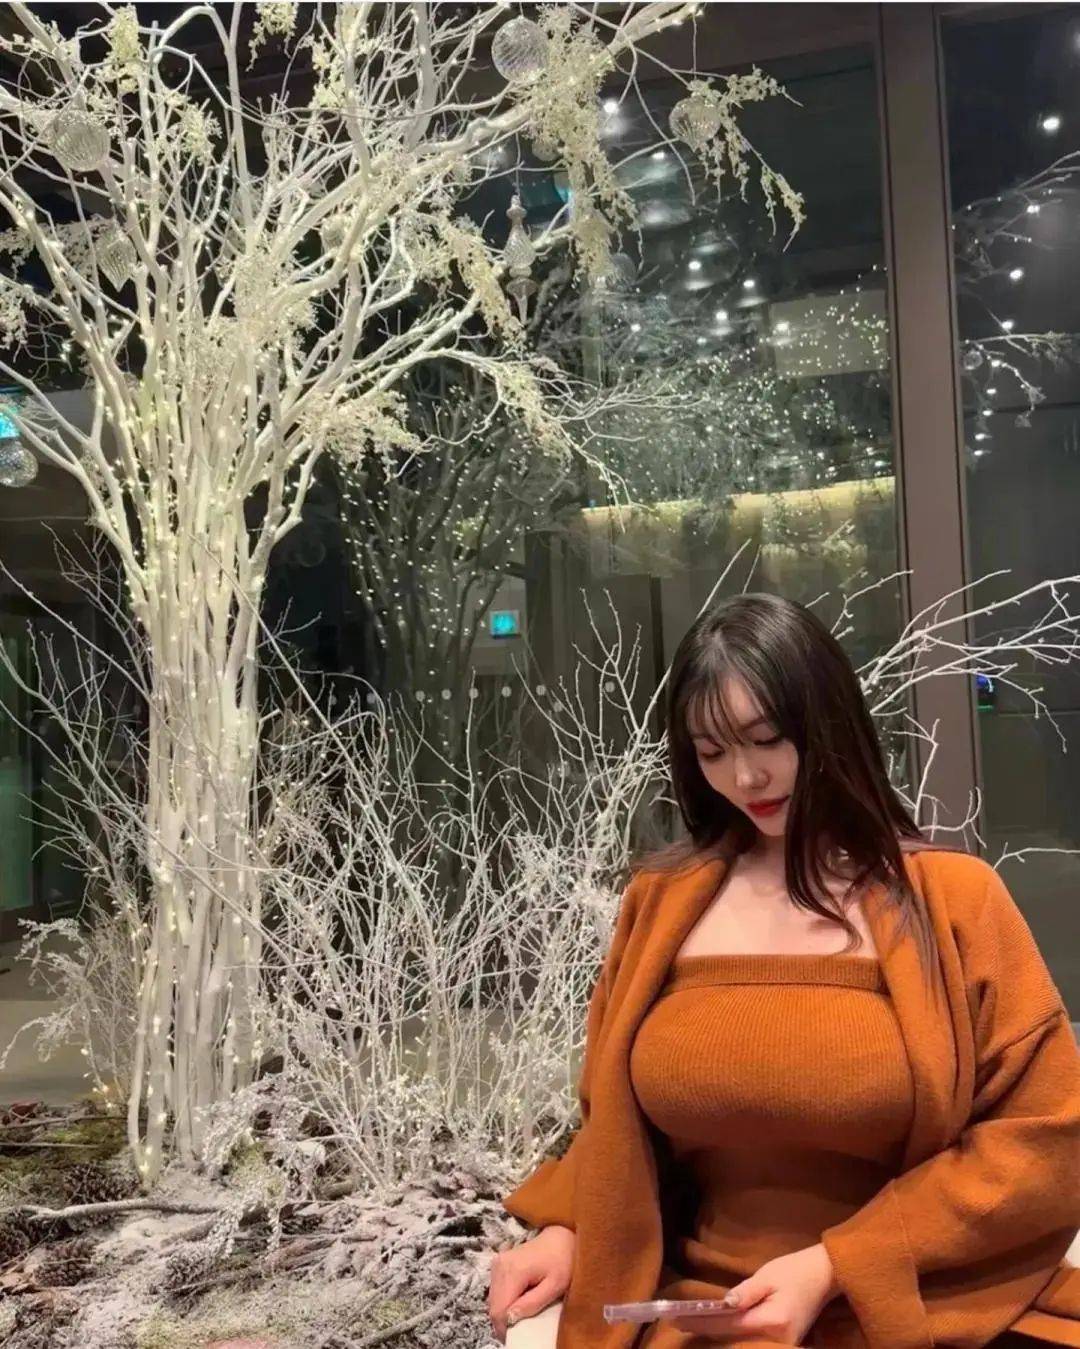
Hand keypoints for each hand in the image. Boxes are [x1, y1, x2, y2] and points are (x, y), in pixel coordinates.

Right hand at [487, 1224, 574, 1343]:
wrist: (561, 1236)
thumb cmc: (564, 1260)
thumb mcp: (555, 1285)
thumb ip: (532, 1303)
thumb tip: (511, 1319)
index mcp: (513, 1271)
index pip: (499, 1310)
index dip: (507, 1328)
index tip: (521, 1334)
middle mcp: (500, 1265)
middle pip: (493, 1307)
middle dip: (505, 1321)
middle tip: (524, 1325)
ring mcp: (498, 1263)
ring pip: (492, 1300)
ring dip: (505, 1311)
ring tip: (523, 1312)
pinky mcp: (499, 1264)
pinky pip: (496, 1291)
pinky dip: (505, 1301)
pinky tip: (519, 1300)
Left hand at [670, 1243, 839, 1342]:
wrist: (823, 1276)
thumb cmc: (794, 1270)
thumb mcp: (767, 1275)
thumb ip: (745, 1293)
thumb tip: (723, 1305)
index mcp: (773, 1321)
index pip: (729, 1325)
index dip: (702, 1323)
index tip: (677, 1318)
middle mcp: (778, 1340)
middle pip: (733, 1340)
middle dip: (705, 1332)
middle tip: (678, 1322)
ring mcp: (783, 1345)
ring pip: (742, 1344)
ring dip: (717, 1336)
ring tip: (690, 1325)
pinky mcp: (784, 1343)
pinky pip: (752, 1341)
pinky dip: (732, 1336)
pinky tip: (716, 1329)